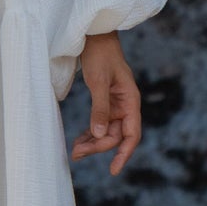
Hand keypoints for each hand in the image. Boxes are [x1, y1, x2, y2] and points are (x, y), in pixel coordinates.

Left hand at [70, 33, 141, 175]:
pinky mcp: (105, 101)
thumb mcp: (98, 81)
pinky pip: (100, 122)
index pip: (131, 135)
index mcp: (130, 101)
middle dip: (98, 147)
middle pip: (115, 135)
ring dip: (92, 141)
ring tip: (74, 150)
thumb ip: (100, 109)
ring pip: (106, 131)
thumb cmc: (100, 54)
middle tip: (76, 154)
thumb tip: (99, 136)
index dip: (123, 154)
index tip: (113, 170)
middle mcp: (126, 105)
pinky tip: (79, 139)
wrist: (95, 35)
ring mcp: (116, 104)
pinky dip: (90, 132)